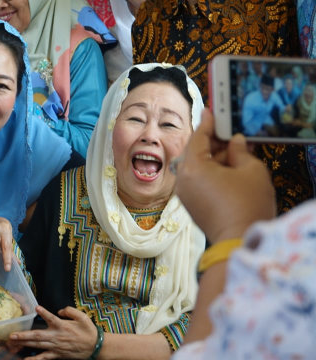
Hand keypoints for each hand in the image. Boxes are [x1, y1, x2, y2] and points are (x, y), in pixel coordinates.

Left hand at [7, 306, 97, 359]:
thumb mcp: (82, 316)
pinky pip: (43, 358)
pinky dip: (34, 359)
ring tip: (13, 343)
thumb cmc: (88, 331)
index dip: (44, 313)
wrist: (95, 347)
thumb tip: (59, 310)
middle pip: (37, 335)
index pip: (51, 318)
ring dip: (24, 344)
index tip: (36, 308)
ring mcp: (56, 347)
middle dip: (24, 335)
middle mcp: (57, 336)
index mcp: (62, 326)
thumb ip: (69, 311)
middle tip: (12, 335)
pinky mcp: (57, 355)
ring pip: (37, 346)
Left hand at [175, 109, 275, 243]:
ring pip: (196, 166)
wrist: (239, 240)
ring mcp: (184, 193)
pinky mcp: (190, 204)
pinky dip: (210, 172)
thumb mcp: (251, 170)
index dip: (207, 123)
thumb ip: (240, 151)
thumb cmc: (246, 205)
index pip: (198, 137)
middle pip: (194, 152)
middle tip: (229, 134)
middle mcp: (182, 179)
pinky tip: (229, 169)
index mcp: (192, 167)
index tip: (210, 111)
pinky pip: (197, 180)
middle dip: (212, 142)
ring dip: (213, 158)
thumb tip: (235, 142)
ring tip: (236, 153)